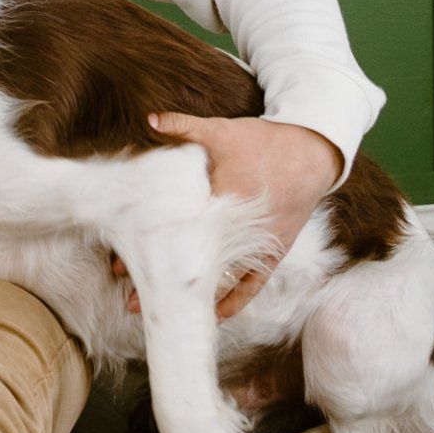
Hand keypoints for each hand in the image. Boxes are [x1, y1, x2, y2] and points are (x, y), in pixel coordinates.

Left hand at [111, 114, 341, 318]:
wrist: (313, 153)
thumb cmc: (264, 141)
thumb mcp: (222, 131)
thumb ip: (184, 127)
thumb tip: (149, 117)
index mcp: (223, 198)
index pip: (176, 228)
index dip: (147, 246)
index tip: (120, 262)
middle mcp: (240, 228)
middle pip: (193, 257)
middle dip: (160, 274)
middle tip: (127, 291)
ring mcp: (258, 244)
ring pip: (218, 276)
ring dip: (191, 293)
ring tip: (160, 307)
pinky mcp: (274, 251)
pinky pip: (253, 284)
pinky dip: (234, 301)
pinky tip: (212, 315)